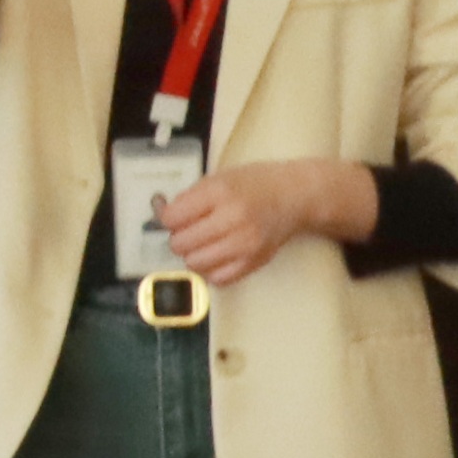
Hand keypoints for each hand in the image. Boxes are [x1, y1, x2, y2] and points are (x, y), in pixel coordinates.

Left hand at [155, 157, 375, 287]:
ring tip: (204, 242)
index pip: (172, 218)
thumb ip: (189, 198)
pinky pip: (217, 278)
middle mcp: (233, 219)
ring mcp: (245, 244)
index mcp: (220, 192)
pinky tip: (217, 255)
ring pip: (195, 263)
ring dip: (193, 255)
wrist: (294, 196)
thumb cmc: (254, 184)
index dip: (167, 218)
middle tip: (190, 229)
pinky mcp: (254, 261)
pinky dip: (211, 270)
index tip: (174, 216)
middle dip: (179, 237)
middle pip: (180, 243)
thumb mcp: (218, 178)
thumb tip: (162, 217)